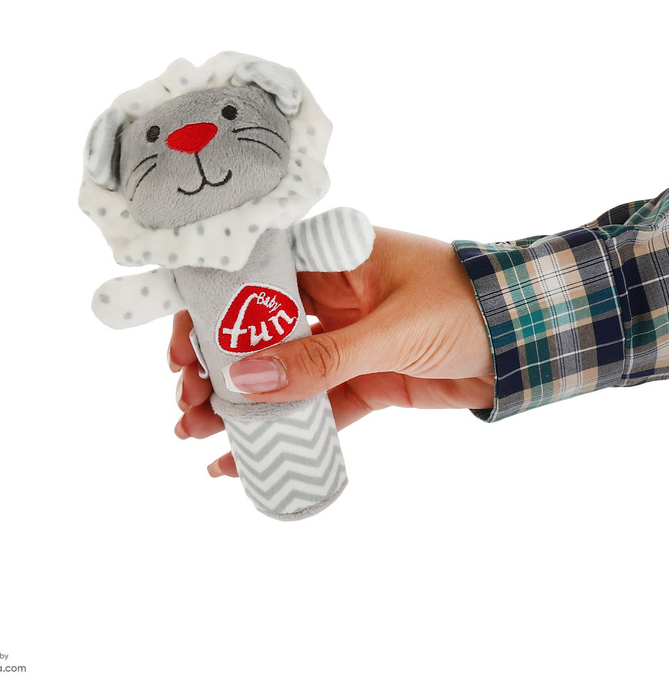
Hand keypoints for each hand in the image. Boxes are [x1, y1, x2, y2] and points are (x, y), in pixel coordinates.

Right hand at [169, 228, 493, 476]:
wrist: (530, 340)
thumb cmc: (469, 304)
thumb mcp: (390, 328)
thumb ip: (321, 358)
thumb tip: (245, 377)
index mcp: (331, 259)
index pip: (252, 279)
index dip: (210, 312)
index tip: (184, 350)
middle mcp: (329, 297)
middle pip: (254, 331)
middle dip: (216, 367)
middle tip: (187, 401)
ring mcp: (344, 342)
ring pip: (278, 374)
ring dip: (238, 404)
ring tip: (196, 433)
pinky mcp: (363, 381)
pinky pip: (314, 408)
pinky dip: (284, 432)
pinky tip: (245, 457)